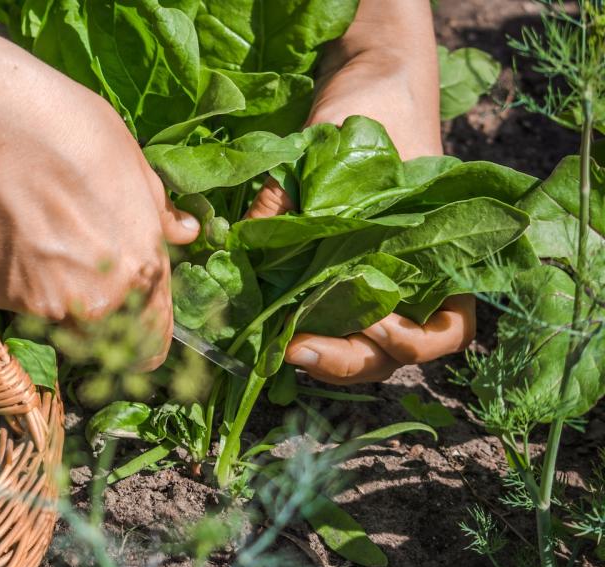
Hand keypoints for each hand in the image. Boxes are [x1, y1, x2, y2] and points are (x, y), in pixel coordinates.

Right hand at [0, 91, 198, 370]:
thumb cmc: (70, 133)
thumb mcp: (132, 164)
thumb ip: (156, 213)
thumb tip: (183, 232)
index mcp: (142, 269)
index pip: (152, 338)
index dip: (144, 335)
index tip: (133, 331)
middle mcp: (98, 300)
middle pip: (100, 330)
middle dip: (92, 306)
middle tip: (72, 255)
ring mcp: (43, 303)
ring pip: (53, 312)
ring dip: (50, 288)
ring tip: (34, 231)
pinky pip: (11, 294)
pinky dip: (11, 273)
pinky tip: (6, 227)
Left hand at [246, 0, 474, 383]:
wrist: (370, 72)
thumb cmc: (376, 103)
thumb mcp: (341, 138)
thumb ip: (303, 188)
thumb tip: (254, 239)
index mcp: (443, 250)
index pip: (446, 329)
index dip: (410, 342)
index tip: (373, 324)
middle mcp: (414, 272)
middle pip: (396, 352)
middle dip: (350, 360)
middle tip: (298, 348)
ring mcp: (376, 275)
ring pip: (362, 346)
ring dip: (325, 357)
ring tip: (282, 345)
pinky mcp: (335, 269)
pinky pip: (328, 316)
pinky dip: (305, 329)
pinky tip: (272, 326)